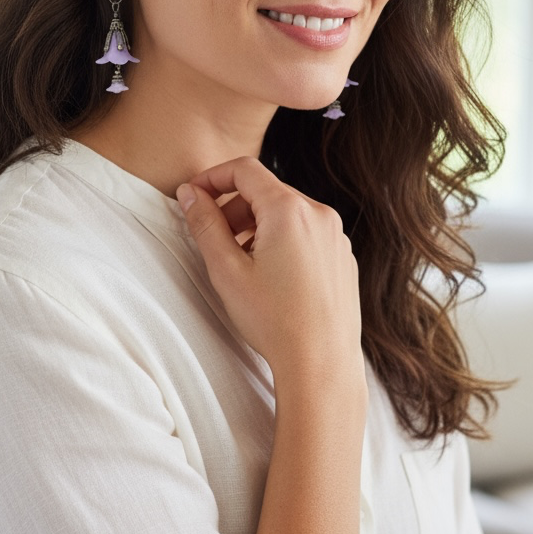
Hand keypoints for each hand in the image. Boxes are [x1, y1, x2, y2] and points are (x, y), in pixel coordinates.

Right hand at [176, 157, 362, 382]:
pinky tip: (272, 277)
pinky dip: (282, 240)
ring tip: (243, 264)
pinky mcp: (343, 255)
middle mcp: (318, 214)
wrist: (322, 364)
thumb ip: (205, 224)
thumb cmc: (274, 321)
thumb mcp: (226, 270)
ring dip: (257, 225)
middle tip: (215, 240)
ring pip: (286, 212)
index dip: (212, 178)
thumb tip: (189, 194)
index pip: (244, 170)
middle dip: (233, 208)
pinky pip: (306, 232)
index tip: (193, 197)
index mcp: (289, 210)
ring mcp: (335, 235)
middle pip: (265, 190)